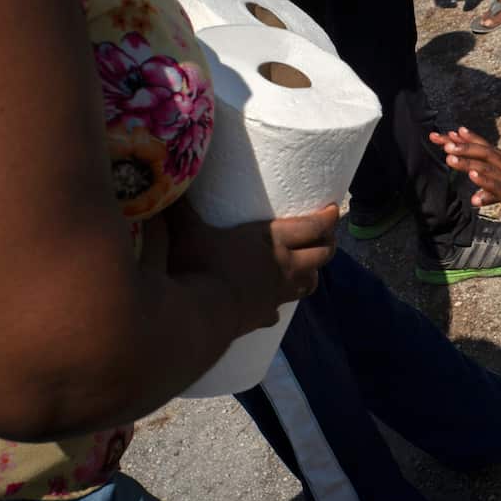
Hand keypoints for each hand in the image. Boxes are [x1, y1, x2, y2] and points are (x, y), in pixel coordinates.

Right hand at [164, 201, 338, 333]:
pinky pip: (279, 311)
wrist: (199, 318)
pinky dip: (278, 305)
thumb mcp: (188, 231)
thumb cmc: (200, 267)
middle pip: (322, 255)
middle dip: (328, 244)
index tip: (334, 210)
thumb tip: (166, 182)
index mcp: (272, 240)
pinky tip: (271, 305)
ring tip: (307, 267)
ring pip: (310, 284)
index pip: (313, 227)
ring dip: (312, 274)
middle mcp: (284, 267)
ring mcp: (277, 295)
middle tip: (326, 236)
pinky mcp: (264, 317)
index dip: (328, 219)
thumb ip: (179, 207)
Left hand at [429, 127, 500, 223]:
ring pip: (487, 167)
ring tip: (448, 155)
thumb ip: (492, 193)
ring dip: (467, 160)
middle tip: (441, 139)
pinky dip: (485, 180)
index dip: (469, 139)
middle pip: (482, 152)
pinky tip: (472, 175)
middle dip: (461, 146)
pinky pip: (498, 185)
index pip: (486, 147)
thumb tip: (474, 199)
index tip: (452, 131)